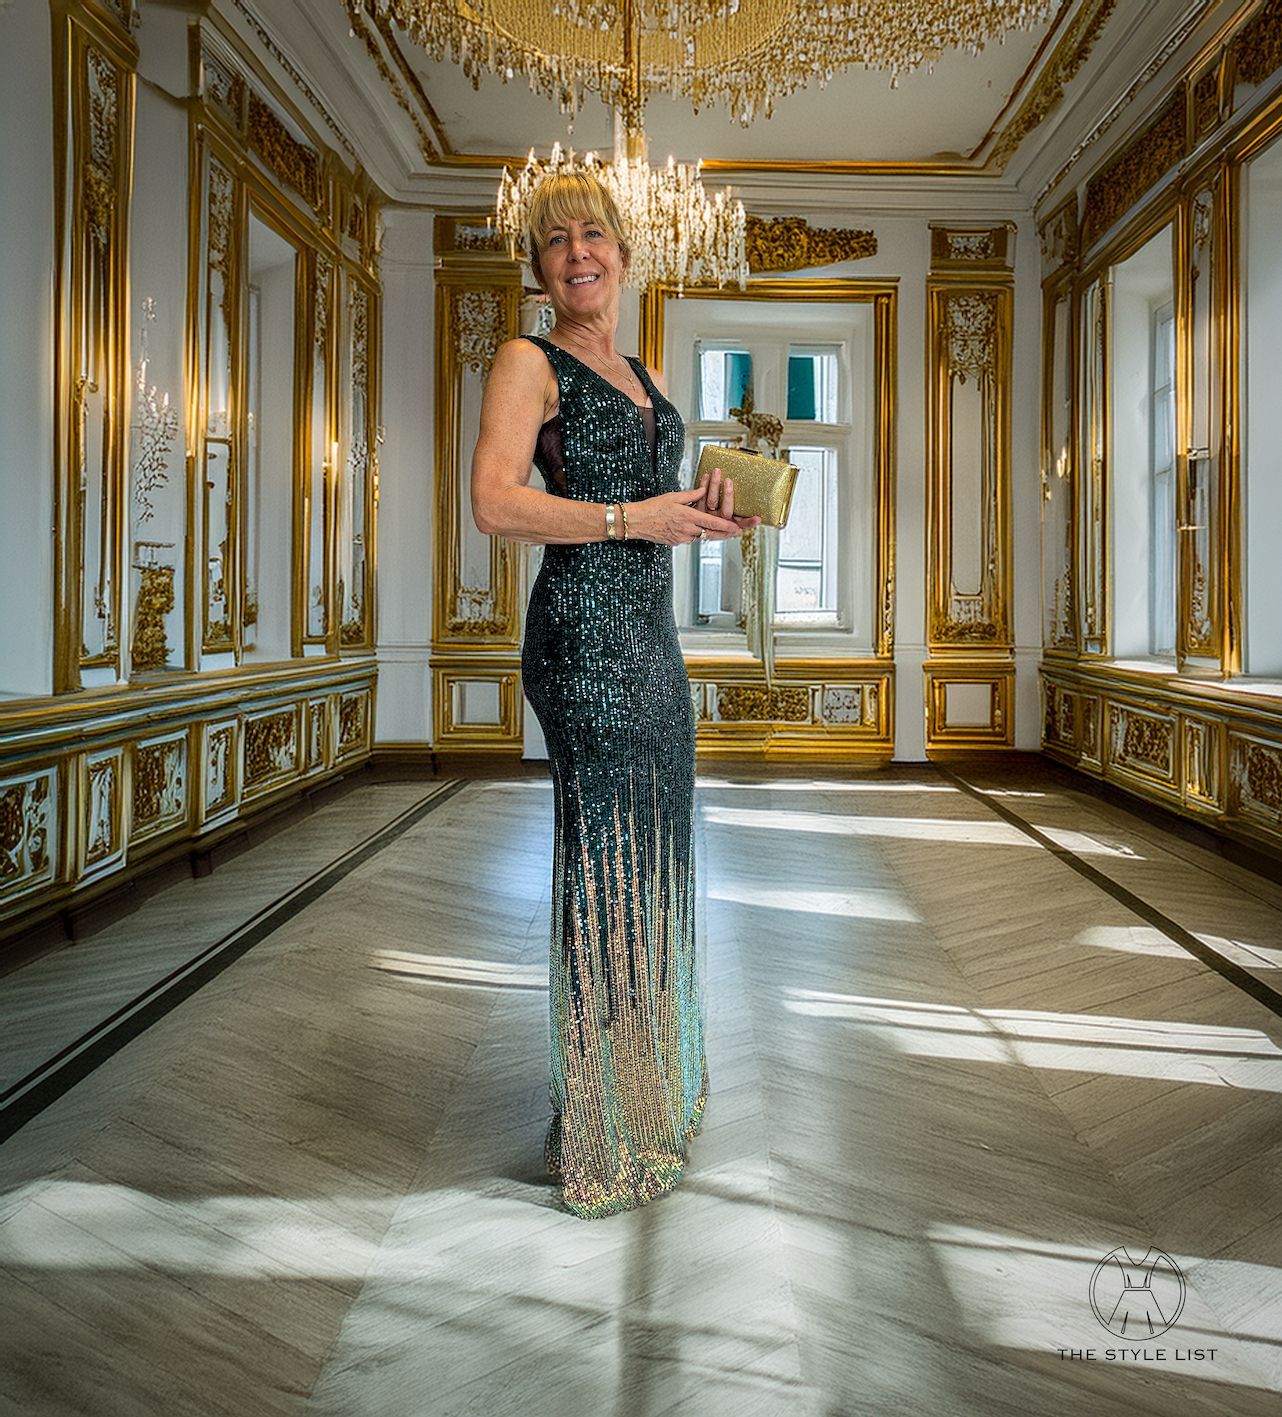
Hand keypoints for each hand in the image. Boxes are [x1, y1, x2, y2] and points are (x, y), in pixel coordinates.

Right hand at [625, 484, 745, 545]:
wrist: (636, 522)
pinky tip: (698, 530)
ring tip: (722, 530)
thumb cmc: (652, 507)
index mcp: (687, 517)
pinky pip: (690, 539)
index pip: (712, 522)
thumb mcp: (673, 496)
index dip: (726, 526)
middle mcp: (686, 530)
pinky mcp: (676, 542)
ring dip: (711, 533)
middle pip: (711, 534)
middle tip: (737, 533)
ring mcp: (681, 538)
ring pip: (701, 537)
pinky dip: (696, 534)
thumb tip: (704, 490)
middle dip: (725, 534)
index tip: (737, 528)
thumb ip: (691, 495)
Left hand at [698, 466, 762, 540]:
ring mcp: (709, 517)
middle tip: (729, 481)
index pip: (744, 524)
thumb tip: (759, 512)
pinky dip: (703, 485)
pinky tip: (706, 476)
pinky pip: (700, 498)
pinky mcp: (698, 510)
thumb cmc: (727, 512)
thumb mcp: (738, 517)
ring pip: (711, 502)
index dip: (750, 522)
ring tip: (717, 472)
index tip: (758, 518)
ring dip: (714, 485)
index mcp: (733, 524)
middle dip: (728, 495)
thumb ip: (746, 516)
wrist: (699, 518)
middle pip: (726, 511)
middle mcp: (721, 522)